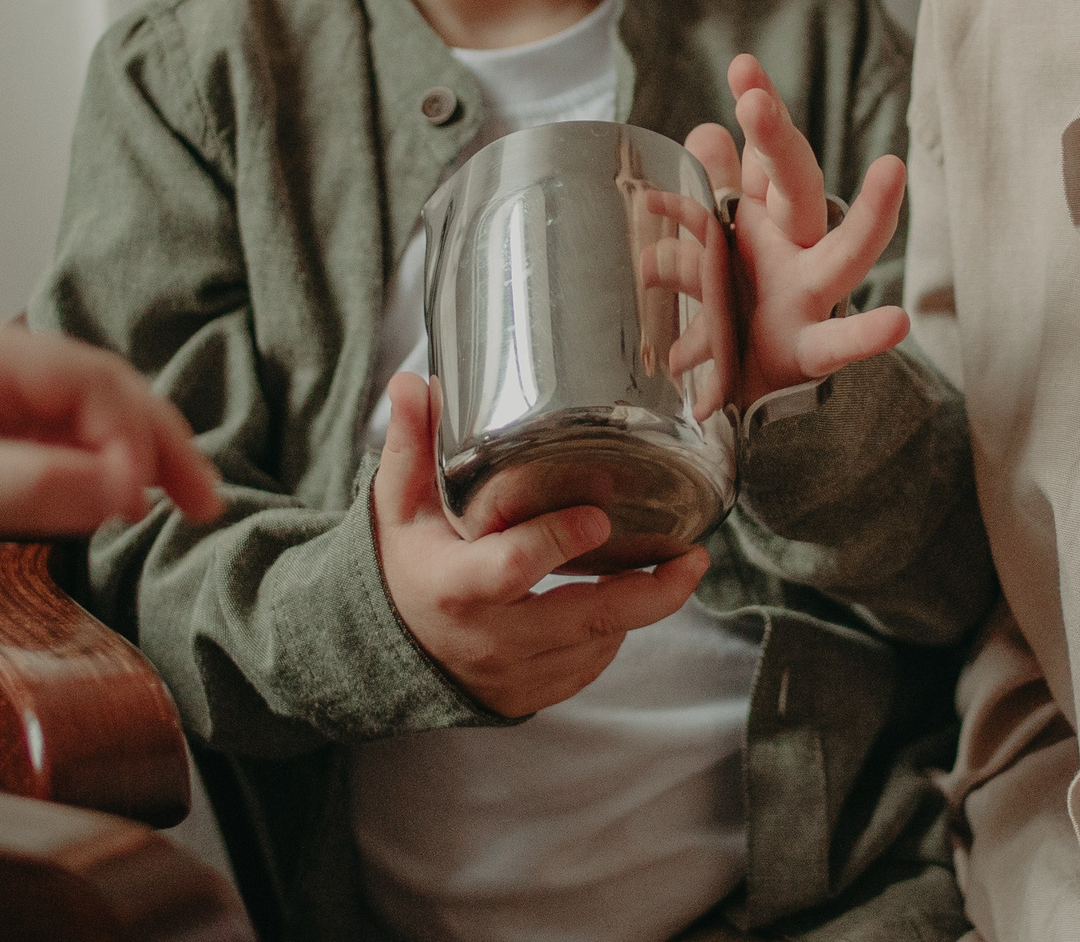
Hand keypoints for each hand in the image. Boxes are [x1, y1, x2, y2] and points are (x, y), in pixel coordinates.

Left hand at [0, 313, 223, 581]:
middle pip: (104, 394)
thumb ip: (29, 485)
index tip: (140, 499)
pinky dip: (107, 479)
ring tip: (189, 505)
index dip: (128, 434)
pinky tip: (130, 507)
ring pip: (96, 425)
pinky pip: (70, 455)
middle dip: (158, 441)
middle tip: (205, 500)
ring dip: (142, 460)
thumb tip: (124, 491)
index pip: (87, 379)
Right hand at [370, 370, 709, 716]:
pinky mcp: (531, 697)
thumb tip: (411, 382)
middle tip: (693, 558)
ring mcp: (514, 676)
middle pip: (585, 620)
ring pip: (597, 645)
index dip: (559, 542)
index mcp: (455, 586)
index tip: (600, 516)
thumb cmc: (403, 568)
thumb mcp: (398, 507)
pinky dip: (613, 635)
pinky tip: (625, 600)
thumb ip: (410, 445)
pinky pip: (590, 668)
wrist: (387, 655)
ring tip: (674, 569)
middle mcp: (489, 639)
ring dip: (637, 608)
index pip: (512, 566)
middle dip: (648, 592)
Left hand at [685, 54, 910, 408]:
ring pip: (846, 252)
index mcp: (769, 213)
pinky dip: (866, 335)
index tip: (742, 67)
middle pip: (798, 183)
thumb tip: (706, 131)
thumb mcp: (719, 238)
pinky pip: (838, 342)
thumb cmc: (741, 295)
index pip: (768, 151)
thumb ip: (713, 188)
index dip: (761, 108)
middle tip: (753, 101)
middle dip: (778, 140)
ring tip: (893, 170)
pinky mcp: (808, 347)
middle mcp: (796, 244)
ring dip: (870, 214)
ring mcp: (810, 293)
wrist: (749, 384)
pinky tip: (897, 323)